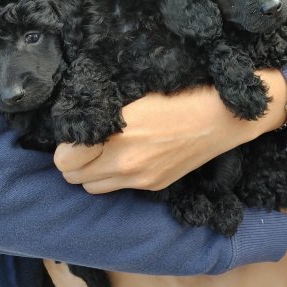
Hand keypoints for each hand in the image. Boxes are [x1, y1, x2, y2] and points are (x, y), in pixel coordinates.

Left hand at [54, 70, 286, 192]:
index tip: (78, 135)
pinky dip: (118, 176)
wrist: (221, 118)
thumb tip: (81, 128)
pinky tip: (132, 157)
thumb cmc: (180, 97)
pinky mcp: (154, 185)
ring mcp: (140, 179)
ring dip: (94, 173)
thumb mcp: (136, 100)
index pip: (64, 160)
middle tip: (89, 144)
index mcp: (117, 135)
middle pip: (74, 178)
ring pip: (94, 187)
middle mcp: (125, 163)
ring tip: (108, 152)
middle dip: (76, 162)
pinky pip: (120, 188)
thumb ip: (105, 118)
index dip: (67, 147)